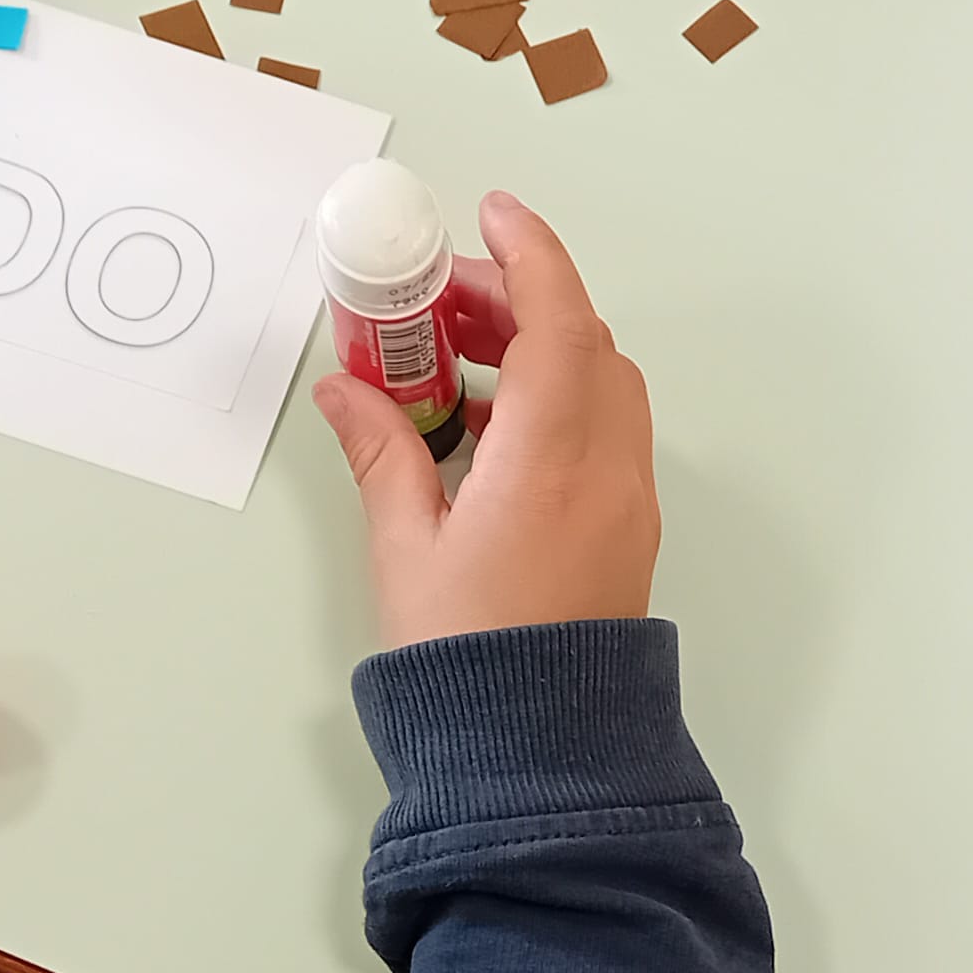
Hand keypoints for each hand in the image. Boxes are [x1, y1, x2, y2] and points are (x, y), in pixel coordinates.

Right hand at [313, 192, 659, 650]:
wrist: (534, 758)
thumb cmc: (466, 661)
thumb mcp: (404, 547)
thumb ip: (381, 451)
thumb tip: (346, 389)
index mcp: (549, 463)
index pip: (558, 322)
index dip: (528, 254)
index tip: (490, 213)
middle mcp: (605, 471)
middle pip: (583, 343)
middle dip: (518, 301)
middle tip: (440, 301)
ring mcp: (626, 502)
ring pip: (600, 385)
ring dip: (539, 349)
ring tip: (454, 363)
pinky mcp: (625, 531)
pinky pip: (600, 433)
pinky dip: (553, 401)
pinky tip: (486, 427)